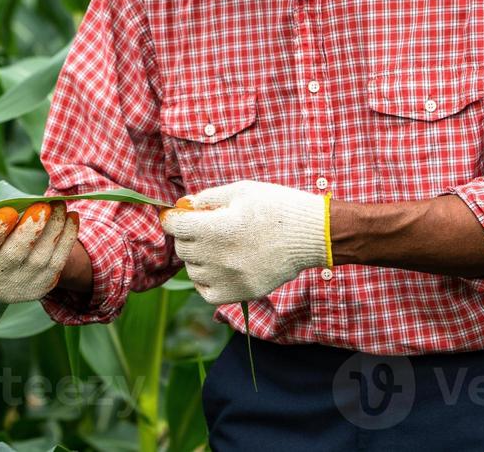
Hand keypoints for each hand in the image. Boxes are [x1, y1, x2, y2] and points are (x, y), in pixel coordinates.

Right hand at [0, 201, 79, 302]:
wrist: (0, 271)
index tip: (9, 211)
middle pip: (15, 254)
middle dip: (31, 228)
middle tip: (43, 205)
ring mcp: (20, 286)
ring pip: (41, 257)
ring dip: (54, 227)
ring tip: (59, 204)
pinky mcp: (41, 286)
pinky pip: (58, 261)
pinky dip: (67, 238)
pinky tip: (72, 217)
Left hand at [158, 180, 327, 304]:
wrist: (311, 234)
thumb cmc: (276, 206)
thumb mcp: (240, 191)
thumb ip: (207, 198)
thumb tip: (182, 206)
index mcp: (217, 227)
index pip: (175, 226)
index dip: (172, 218)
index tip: (176, 215)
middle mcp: (219, 256)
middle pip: (182, 248)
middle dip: (187, 235)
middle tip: (202, 227)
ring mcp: (230, 278)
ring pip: (193, 271)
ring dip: (197, 257)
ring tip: (216, 246)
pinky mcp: (241, 293)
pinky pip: (207, 292)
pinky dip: (206, 281)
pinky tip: (218, 267)